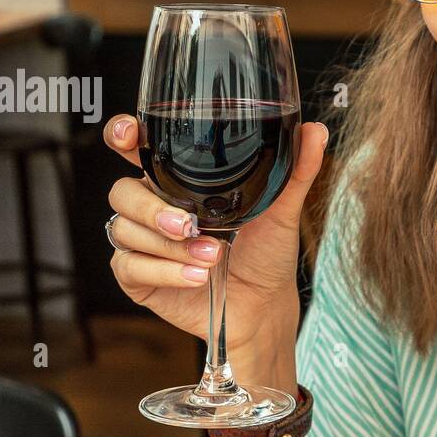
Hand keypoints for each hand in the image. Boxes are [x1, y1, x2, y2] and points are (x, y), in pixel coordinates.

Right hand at [103, 113, 328, 363]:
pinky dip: (165, 271)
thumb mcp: (283, 210)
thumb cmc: (267, 254)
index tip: (128, 135)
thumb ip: (296, 170)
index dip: (123, 136)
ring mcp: (142, 242)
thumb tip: (315, 130)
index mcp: (178, 182)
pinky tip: (196, 277)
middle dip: (152, 208)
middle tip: (190, 225)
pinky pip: (129, 266)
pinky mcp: (138, 277)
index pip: (136, 148)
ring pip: (124, 229)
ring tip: (213, 258)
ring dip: (169, 246)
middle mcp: (154, 207)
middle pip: (122, 191)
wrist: (265, 306)